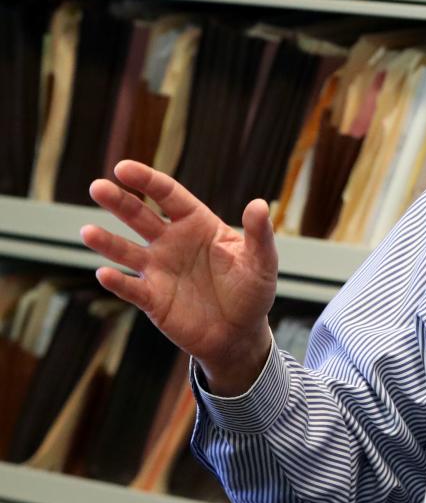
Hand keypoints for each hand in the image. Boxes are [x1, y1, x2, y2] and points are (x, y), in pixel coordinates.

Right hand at [81, 160, 278, 394]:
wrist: (240, 334)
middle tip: (97, 187)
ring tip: (87, 231)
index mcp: (197, 225)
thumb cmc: (252, 292)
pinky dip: (117, 282)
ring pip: (126, 251)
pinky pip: (130, 288)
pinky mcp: (152, 299)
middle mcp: (172, 242)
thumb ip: (258, 234)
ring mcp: (159, 270)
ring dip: (106, 242)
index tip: (123, 168)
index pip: (168, 196)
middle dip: (119, 201)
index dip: (147, 180)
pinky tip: (105, 273)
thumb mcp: (261, 261)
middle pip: (140, 216)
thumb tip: (259, 204)